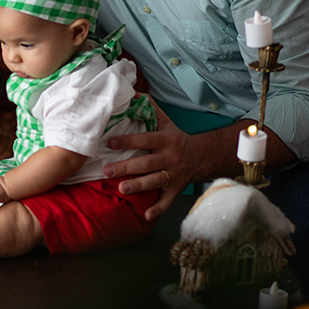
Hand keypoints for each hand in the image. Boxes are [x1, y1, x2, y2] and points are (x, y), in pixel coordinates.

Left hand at [104, 97, 191, 221]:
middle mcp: (171, 158)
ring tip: (121, 189)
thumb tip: (131, 92)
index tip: (110, 143)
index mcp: (167, 140)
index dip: (128, 141)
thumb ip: (149, 108)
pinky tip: (146, 216)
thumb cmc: (175, 138)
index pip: (145, 139)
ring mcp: (174, 175)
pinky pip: (167, 201)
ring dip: (138, 186)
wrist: (200, 156)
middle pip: (147, 163)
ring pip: (155, 182)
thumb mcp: (165, 121)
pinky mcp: (175, 189)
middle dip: (127, 168)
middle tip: (107, 171)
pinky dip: (157, 209)